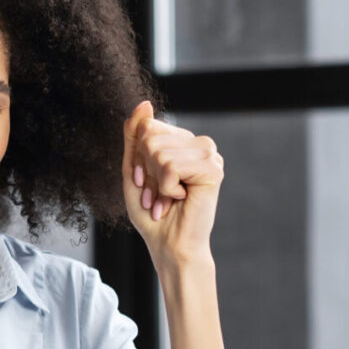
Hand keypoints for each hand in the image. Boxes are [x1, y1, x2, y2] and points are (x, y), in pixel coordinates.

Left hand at [120, 100, 223, 270]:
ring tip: (169, 199)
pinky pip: (172, 166)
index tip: (146, 183)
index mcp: (182, 141)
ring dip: (157, 183)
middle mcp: (199, 144)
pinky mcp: (213, 169)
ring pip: (159, 151)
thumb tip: (145, 103)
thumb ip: (135, 136)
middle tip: (159, 195)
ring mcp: (209, 154)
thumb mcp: (134, 170)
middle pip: (151, 138)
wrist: (169, 245)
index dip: (139, 159)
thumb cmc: (152, 213)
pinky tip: (181, 199)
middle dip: (147, 172)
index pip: (148, 127)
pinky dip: (167, 189)